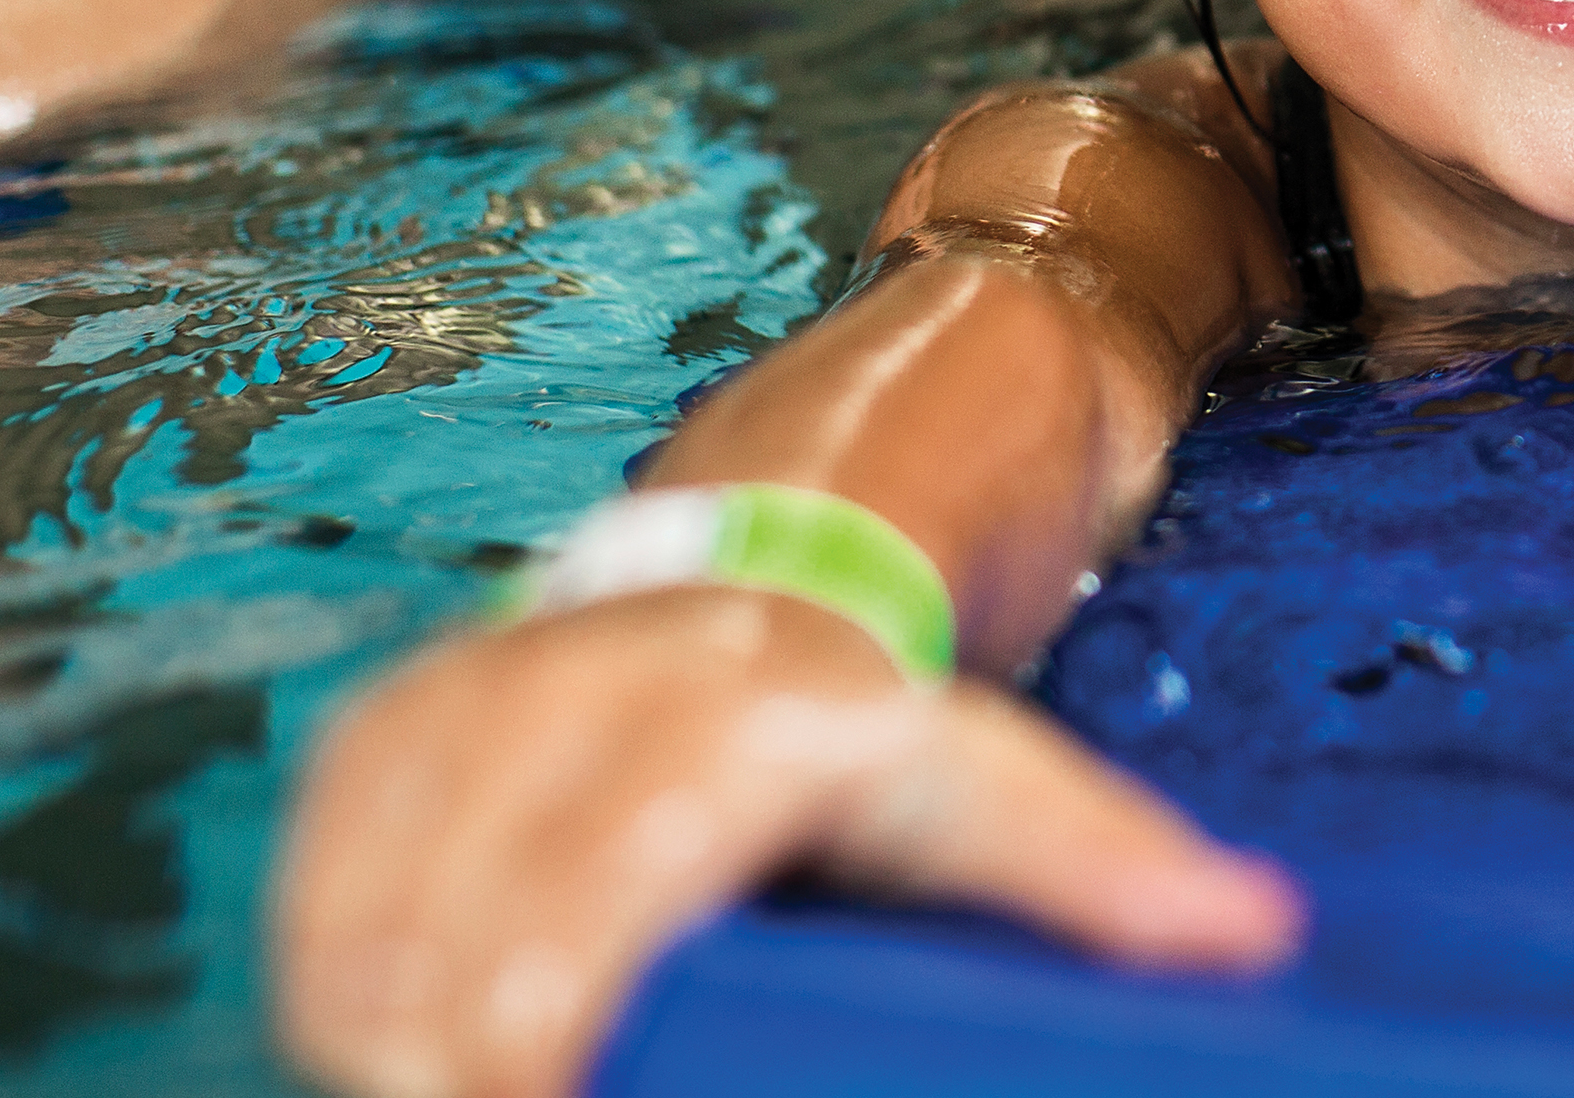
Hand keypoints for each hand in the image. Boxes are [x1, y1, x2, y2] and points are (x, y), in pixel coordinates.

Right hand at [274, 588, 1301, 1097]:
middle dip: (462, 1074)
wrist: (788, 532)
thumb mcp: (992, 779)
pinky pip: (322, 882)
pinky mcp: (390, 725)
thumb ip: (1094, 871)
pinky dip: (338, 983)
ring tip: (445, 1096)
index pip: (602, 931)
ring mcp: (474, 699)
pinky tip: (381, 1051)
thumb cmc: (884, 708)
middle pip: (468, 954)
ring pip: (372, 925)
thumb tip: (1251, 936)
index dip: (546, 1056)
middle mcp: (594, 691)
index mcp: (743, 725)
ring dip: (385, 1044)